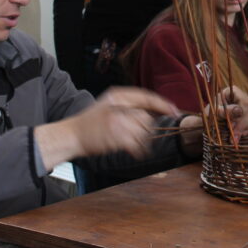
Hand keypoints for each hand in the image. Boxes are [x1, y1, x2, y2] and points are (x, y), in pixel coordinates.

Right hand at [37, 87, 179, 168]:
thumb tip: (157, 111)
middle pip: (146, 117)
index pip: (146, 96)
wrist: (71, 135)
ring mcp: (117, 121)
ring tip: (131, 142)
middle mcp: (118, 106)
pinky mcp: (115, 137)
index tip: (175, 110)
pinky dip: (139, 150)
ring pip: (143, 131)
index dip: (163, 104)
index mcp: (117, 95)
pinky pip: (137, 144)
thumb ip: (130, 105)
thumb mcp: (109, 104)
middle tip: (137, 134)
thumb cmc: (92, 122)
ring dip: (142, 139)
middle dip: (147, 128)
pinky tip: (135, 152)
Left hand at [213, 86, 247, 142]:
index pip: (245, 103)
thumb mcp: (211, 114)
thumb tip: (239, 111)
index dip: (242, 118)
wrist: (207, 127)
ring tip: (241, 135)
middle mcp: (243, 97)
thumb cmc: (208, 119)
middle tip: (235, 138)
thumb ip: (223, 111)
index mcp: (232, 92)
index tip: (232, 129)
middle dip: (246, 125)